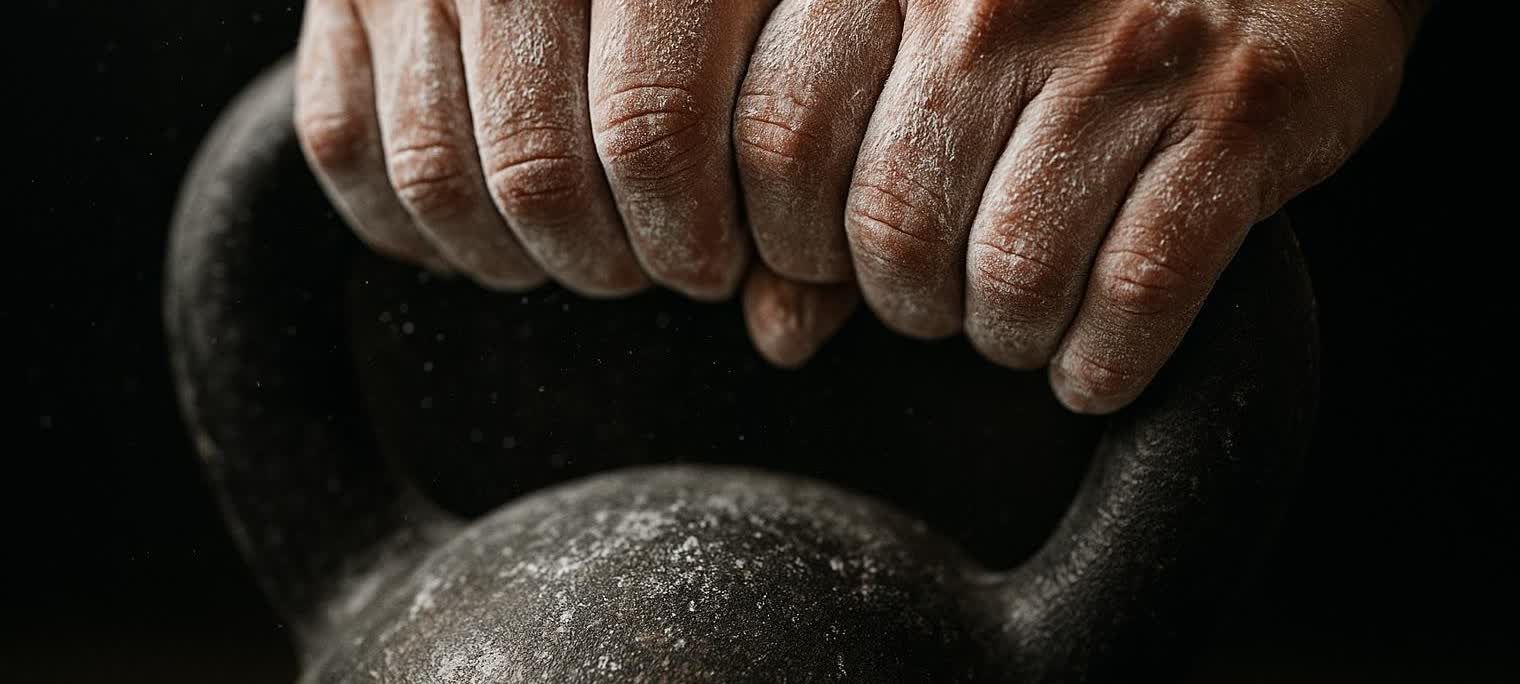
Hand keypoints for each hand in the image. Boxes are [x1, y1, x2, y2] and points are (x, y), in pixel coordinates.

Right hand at [294, 0, 788, 298]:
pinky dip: (413, 224)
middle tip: (649, 266)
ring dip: (513, 256)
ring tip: (576, 254)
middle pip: (540, 170)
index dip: (688, 234)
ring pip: (437, 174)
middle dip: (605, 259)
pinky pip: (345, 146)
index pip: (656, 129)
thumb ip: (794, 157)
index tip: (717, 265)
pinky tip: (486, 233)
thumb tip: (785, 333)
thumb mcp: (784, 17)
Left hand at [734, 0, 1413, 411]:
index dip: (783, 243)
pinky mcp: (1236, 114)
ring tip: (1021, 309)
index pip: (775, 138)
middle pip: (890, 229)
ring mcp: (1122, 51)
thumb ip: (825, 157)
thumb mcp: (922, 34)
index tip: (812, 270)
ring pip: (1009, 279)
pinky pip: (1134, 297)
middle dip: (904, 300)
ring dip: (1006, 333)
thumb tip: (777, 328)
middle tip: (935, 290)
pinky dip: (1101, 360)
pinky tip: (1094, 353)